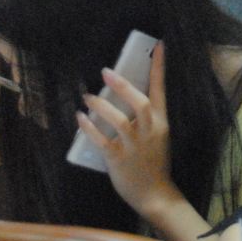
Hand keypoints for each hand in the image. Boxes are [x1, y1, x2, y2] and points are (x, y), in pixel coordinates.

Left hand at [76, 44, 184, 220]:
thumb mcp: (157, 136)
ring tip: (87, 97)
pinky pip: (101, 140)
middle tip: (105, 72)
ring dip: (101, 106)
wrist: (155, 195)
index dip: (159, 67)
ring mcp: (135, 146)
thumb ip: (145, 118)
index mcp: (160, 123)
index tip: (158, 45)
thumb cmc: (154, 163)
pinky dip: (88, 127)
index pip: (161, 90)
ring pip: (119, 120)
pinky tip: (80, 118)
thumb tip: (123, 95)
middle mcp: (150, 131)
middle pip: (139, 102)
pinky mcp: (119, 159)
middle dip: (122, 86)